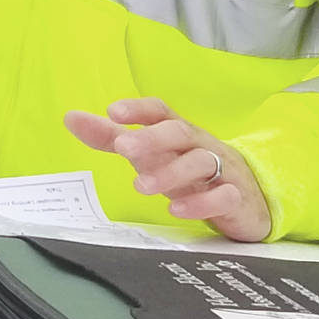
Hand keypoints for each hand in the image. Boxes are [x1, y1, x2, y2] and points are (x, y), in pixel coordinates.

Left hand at [64, 97, 271, 241]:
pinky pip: (223, 196)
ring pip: (200, 162)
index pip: (160, 111)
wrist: (247, 199)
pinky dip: (201, 202)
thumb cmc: (188, 169)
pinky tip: (177, 209)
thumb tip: (71, 118)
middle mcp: (200, 145)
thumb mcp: (150, 153)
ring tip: (140, 186)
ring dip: (170, 172)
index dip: (138, 109)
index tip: (112, 111)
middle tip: (123, 148)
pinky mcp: (235, 197)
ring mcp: (221, 170)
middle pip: (180, 132)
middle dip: (152, 138)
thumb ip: (111, 137)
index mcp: (178, 131)